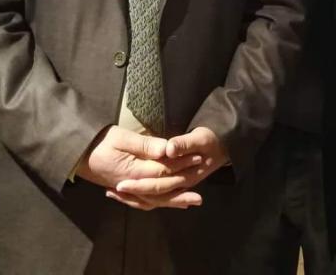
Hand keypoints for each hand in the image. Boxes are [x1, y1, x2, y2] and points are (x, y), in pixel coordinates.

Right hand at [76, 125, 199, 196]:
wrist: (77, 153)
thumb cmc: (98, 141)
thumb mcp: (120, 137)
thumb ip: (144, 144)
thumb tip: (166, 149)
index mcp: (134, 172)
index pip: (164, 171)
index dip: (182, 164)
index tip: (198, 156)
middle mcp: (133, 185)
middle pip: (162, 191)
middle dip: (183, 188)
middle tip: (201, 190)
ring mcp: (129, 189)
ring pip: (155, 199)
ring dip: (173, 201)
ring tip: (190, 202)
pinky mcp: (125, 189)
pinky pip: (144, 201)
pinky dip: (158, 203)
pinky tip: (167, 202)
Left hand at [110, 127, 228, 210]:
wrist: (225, 144)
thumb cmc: (212, 139)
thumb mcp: (200, 137)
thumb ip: (184, 143)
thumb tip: (167, 150)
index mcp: (185, 176)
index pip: (157, 185)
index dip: (138, 186)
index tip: (119, 184)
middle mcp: (180, 185)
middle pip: (152, 196)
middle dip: (131, 194)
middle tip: (110, 191)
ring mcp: (178, 185)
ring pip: (153, 199)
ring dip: (134, 198)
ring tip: (112, 194)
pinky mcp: (175, 183)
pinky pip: (156, 195)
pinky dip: (141, 195)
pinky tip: (128, 192)